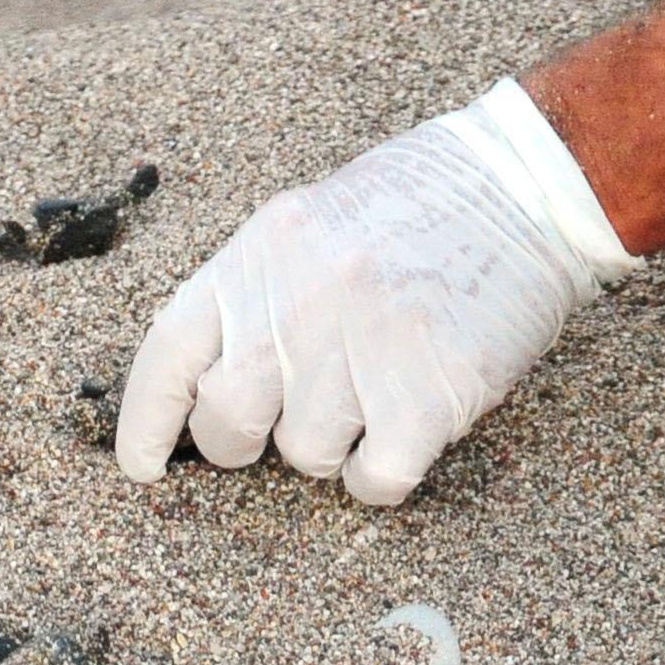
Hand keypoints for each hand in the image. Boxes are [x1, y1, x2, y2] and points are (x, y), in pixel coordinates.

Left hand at [116, 79, 634, 506]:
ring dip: (334, 446)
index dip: (145, 420)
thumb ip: (258, 297)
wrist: (524, 185)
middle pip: (225, 422)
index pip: (171, 352)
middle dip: (242, 442)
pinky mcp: (424, 396)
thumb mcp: (312, 228)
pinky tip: (409, 428)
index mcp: (260, 257)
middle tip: (284, 422)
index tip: (141, 466)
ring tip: (376, 392)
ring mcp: (360, 350)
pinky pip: (373, 479)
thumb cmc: (418, 212)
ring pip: (305, 456)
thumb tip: (214, 385)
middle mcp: (298, 302)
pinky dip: (383, 473)